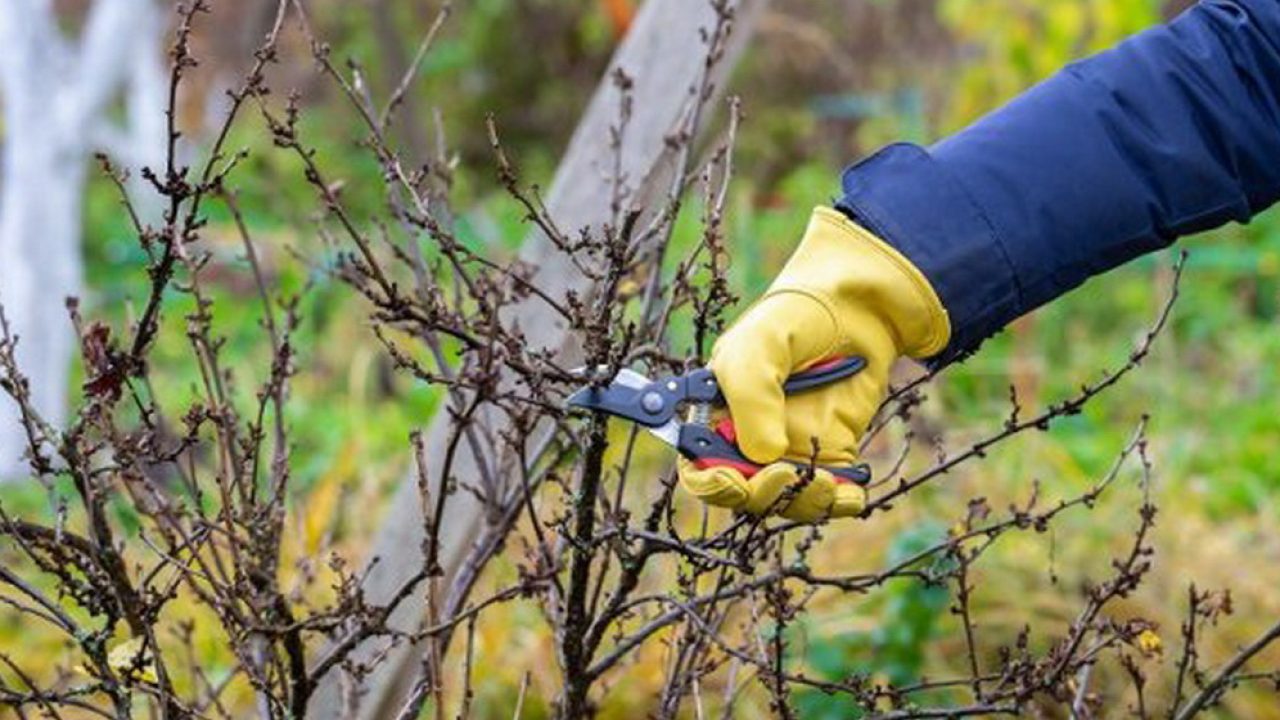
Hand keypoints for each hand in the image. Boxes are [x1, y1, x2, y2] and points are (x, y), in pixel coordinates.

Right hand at [678, 207, 949, 520]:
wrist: (860, 307)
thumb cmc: (796, 317)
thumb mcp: (760, 347)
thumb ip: (752, 399)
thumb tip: (764, 456)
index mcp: (717, 414)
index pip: (698, 467)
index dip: (711, 484)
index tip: (733, 481)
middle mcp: (750, 437)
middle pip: (743, 493)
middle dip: (761, 495)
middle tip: (785, 476)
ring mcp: (791, 448)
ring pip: (786, 502)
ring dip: (803, 503)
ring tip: (826, 483)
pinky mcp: (831, 454)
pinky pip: (830, 495)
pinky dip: (839, 503)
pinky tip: (850, 493)